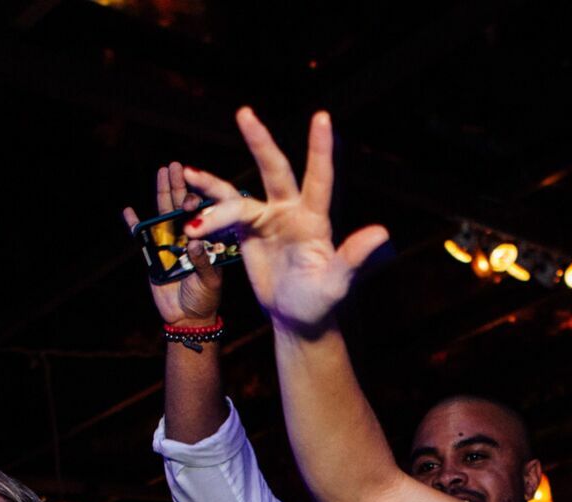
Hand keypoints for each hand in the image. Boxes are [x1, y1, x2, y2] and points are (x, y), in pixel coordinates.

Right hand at [122, 161, 223, 324]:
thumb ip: (203, 262)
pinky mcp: (153, 254)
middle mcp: (189, 235)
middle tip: (175, 165)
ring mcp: (170, 242)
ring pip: (164, 213)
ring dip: (162, 192)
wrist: (187, 318)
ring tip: (161, 171)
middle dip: (179, 184)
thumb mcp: (210, 281)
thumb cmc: (205, 298)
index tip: (197, 188)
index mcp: (207, 239)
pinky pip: (142, 237)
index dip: (201, 197)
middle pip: (182, 205)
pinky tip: (128, 210)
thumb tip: (193, 242)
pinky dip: (134, 225)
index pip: (205, 213)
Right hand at [184, 108, 388, 333]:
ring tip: (190, 193)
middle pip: (274, 169)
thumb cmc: (320, 302)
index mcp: (314, 219)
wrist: (296, 317)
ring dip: (214, 196)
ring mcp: (267, 218)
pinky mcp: (247, 230)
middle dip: (260, 142)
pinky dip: (206, 203)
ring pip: (237, 198)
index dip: (320, 149)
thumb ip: (353, 256)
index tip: (322, 117)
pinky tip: (189, 190)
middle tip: (245, 113)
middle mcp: (290, 211)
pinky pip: (223, 210)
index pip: (319, 178)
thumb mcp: (336, 283)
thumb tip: (382, 233)